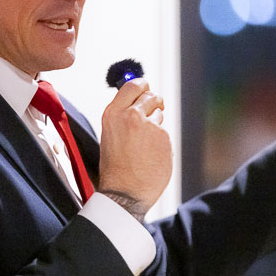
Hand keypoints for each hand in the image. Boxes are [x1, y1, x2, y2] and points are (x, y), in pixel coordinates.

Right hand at [99, 78, 172, 221]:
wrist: (125, 191)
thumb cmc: (115, 166)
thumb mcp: (111, 134)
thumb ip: (123, 114)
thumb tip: (139, 98)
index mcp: (113, 113)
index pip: (132, 85)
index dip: (142, 84)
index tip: (145, 86)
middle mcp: (131, 115)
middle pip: (150, 95)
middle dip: (153, 102)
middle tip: (152, 112)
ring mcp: (150, 126)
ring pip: (159, 115)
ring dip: (156, 125)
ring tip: (144, 146)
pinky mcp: (164, 137)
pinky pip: (165, 134)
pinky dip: (161, 142)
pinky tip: (151, 155)